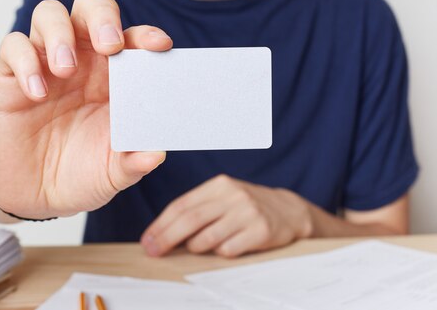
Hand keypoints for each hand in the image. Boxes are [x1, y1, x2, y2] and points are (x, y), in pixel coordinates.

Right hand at [0, 0, 172, 218]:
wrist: (36, 196)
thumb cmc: (82, 173)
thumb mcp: (113, 173)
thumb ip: (134, 162)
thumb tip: (157, 153)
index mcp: (114, 75)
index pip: (132, 38)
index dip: (146, 35)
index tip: (159, 46)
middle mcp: (82, 60)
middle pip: (90, 6)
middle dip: (102, 15)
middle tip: (110, 45)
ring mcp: (45, 64)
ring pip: (49, 14)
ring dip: (60, 33)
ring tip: (66, 69)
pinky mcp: (11, 77)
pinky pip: (13, 47)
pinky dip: (25, 61)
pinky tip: (37, 93)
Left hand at [140, 175, 313, 257]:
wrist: (288, 210)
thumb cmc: (245, 206)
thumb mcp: (223, 197)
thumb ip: (197, 208)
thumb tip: (162, 232)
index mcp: (219, 184)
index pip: (181, 205)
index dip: (161, 224)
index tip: (148, 240)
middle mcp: (233, 195)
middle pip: (190, 220)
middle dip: (167, 238)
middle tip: (154, 252)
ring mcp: (248, 212)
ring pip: (207, 238)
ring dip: (195, 247)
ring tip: (195, 248)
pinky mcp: (261, 231)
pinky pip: (228, 249)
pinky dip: (220, 252)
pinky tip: (225, 247)